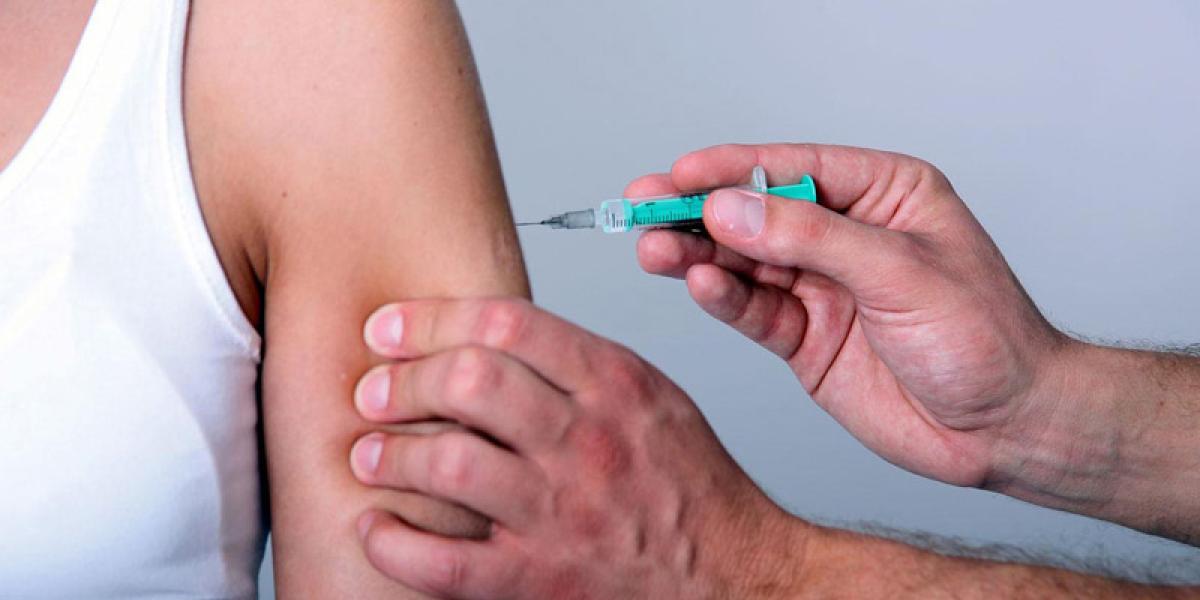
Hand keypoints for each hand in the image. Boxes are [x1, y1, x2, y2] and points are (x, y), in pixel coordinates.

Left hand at [349, 299, 806, 598]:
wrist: (731, 573)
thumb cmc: (685, 483)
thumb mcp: (649, 395)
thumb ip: (573, 361)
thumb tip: (478, 336)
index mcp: (615, 384)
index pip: (506, 324)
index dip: (429, 319)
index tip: (388, 329)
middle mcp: (587, 442)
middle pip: (468, 382)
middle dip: (400, 382)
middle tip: (371, 391)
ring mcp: (562, 514)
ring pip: (451, 465)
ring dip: (389, 455)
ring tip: (368, 454)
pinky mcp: (539, 580)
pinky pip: (445, 562)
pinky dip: (395, 543)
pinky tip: (378, 527)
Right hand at [632, 144, 1069, 487]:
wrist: (1006, 428)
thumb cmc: (984, 339)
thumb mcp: (901, 272)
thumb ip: (810, 239)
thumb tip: (731, 210)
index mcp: (882, 194)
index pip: (794, 169)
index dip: (733, 169)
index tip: (680, 173)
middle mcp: (845, 234)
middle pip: (756, 213)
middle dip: (698, 210)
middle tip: (644, 206)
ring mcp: (821, 286)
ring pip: (743, 261)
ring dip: (697, 254)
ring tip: (655, 250)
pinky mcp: (804, 335)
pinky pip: (752, 309)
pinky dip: (723, 297)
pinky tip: (698, 283)